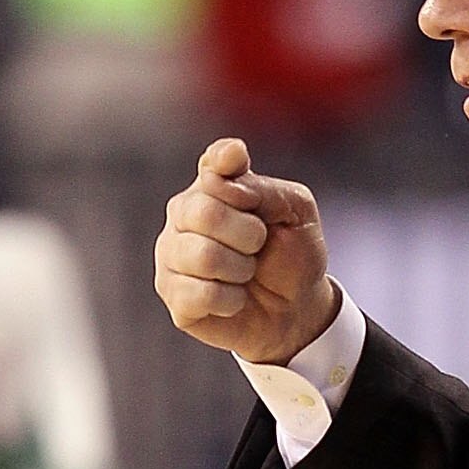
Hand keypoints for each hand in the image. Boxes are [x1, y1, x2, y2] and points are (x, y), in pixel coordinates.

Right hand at [154, 138, 339, 362]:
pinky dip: (231, 300)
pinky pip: (201, 294)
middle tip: (259, 246)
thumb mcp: (296, 212)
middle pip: (204, 212)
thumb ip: (265, 189)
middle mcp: (183, 213)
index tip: (239, 159)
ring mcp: (172, 254)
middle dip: (248, 234)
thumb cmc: (292, 255)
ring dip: (240, 269)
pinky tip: (234, 298)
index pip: (213, 163)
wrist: (296, 309)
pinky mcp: (173, 295)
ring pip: (202, 256)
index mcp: (212, 184)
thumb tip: (225, 179)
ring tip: (246, 273)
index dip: (227, 163)